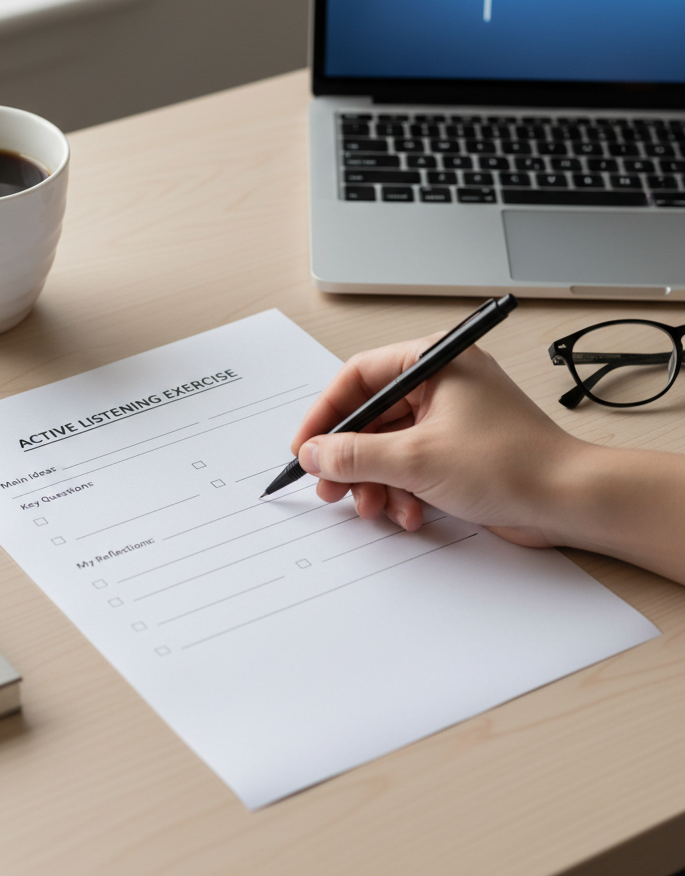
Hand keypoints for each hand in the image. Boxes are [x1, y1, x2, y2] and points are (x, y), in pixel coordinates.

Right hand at [289, 338, 581, 547]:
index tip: (304, 446)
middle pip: (370, 418)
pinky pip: (409, 467)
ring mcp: (448, 420)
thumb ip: (354, 455)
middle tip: (329, 487)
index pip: (358, 378)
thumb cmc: (514, 463)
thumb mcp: (416, 459)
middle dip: (350, 459)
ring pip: (386, 448)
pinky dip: (402, 492)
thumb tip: (314, 453)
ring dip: (375, 483)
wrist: (570, 501)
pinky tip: (409, 513)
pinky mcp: (456, 452)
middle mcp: (440, 385)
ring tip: (374, 508)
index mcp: (433, 362)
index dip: (325, 414)